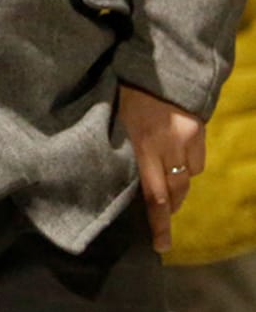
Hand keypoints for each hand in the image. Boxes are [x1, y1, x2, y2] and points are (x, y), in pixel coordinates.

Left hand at [117, 83, 205, 251]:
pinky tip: (176, 162)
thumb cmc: (126, 92)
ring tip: (166, 193)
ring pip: (185, 180)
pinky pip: (196, 163)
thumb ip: (121, 149)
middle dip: (167, 215)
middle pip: (173, 193)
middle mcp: (166, 145)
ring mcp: (185, 139)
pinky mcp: (198, 132)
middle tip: (161, 231)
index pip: (153, 195)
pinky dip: (187, 168)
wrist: (158, 64)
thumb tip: (116, 181)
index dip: (158, 223)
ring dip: (176, 191)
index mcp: (141, 144)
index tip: (160, 246)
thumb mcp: (115, 120)